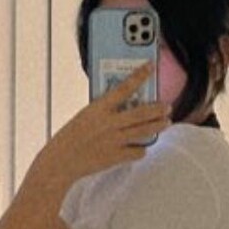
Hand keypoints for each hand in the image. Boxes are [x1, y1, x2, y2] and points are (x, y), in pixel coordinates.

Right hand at [41, 60, 170, 183]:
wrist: (60, 161)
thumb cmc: (70, 137)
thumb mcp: (85, 117)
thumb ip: (103, 112)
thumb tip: (122, 107)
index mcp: (98, 109)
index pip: (123, 88)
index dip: (139, 76)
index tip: (151, 67)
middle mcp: (108, 123)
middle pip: (140, 113)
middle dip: (157, 109)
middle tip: (168, 106)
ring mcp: (114, 141)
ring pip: (143, 131)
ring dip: (157, 126)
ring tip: (167, 122)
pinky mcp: (116, 157)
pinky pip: (137, 152)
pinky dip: (141, 149)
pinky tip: (142, 147)